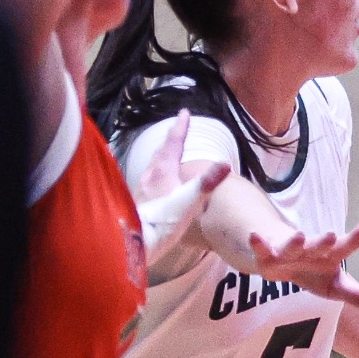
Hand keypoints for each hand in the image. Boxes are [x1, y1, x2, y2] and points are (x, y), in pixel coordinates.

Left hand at [134, 111, 230, 263]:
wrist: (133, 245)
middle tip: (178, 130)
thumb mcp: (189, 202)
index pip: (173, 143)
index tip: (184, 112)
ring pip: (152, 164)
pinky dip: (156, 170)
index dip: (180, 127)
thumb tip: (225, 164)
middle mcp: (149, 175)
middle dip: (171, 140)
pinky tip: (156, 181)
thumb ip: (206, 183)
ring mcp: (140, 187)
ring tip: (169, 152)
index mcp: (162, 171)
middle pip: (161, 152)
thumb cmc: (162, 223)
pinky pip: (148, 177)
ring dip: (162, 155)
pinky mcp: (135, 200)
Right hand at [245, 226, 358, 307]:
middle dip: (324, 241)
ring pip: (293, 245)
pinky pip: (263, 248)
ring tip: (299, 235)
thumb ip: (355, 294)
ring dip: (295, 241)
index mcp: (329, 255)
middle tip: (331, 235)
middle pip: (319, 245)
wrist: (282, 263)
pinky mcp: (268, 256)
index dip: (355, 239)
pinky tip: (255, 236)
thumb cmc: (313, 273)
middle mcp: (311, 249)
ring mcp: (289, 251)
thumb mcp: (334, 286)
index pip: (345, 247)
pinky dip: (259, 243)